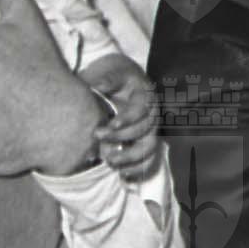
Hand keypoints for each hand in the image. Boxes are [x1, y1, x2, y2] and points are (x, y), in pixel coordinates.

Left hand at [82, 53, 162, 182]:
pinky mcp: (145, 145)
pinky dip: (137, 170)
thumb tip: (97, 87)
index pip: (141, 109)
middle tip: (97, 137)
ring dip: (130, 158)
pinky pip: (148, 161)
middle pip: (143, 130)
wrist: (119, 82)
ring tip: (109, 161)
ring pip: (148, 149)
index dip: (127, 118)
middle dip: (120, 137)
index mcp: (145, 95)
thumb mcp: (110, 71)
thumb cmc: (112, 76)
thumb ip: (105, 79)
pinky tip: (122, 175)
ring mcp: (151, 132)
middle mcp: (152, 115)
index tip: (110, 125)